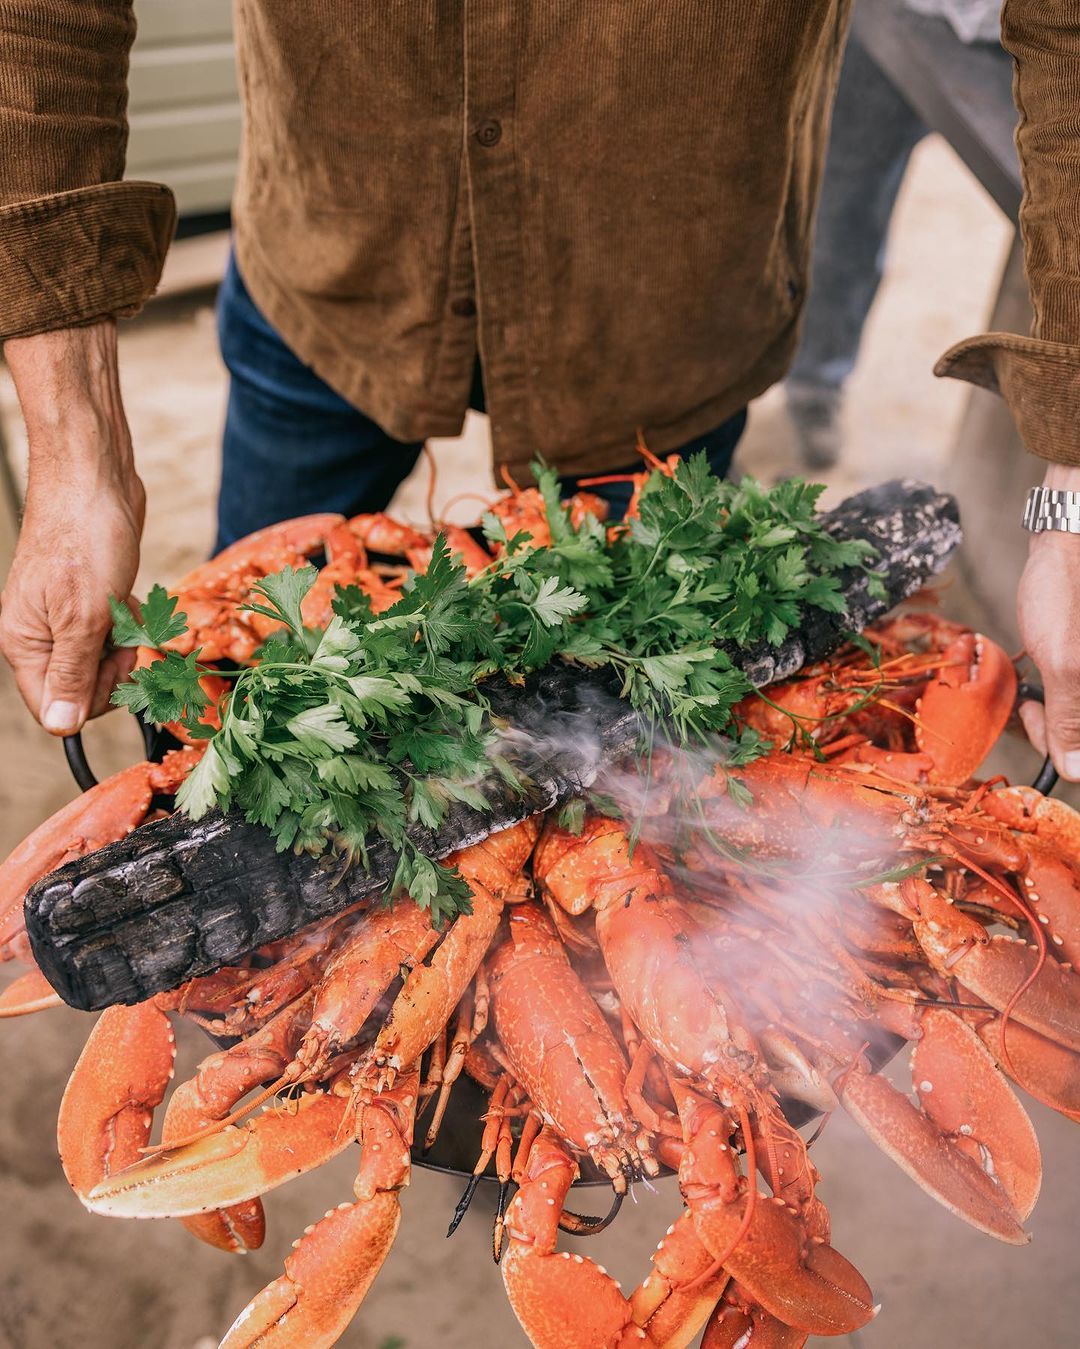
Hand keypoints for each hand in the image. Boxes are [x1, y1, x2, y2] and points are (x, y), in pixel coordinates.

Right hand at [0, 322, 144, 733]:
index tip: (114, 672)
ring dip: (125, 642)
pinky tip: (129, 596)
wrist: (94, 478)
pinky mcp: (89, 598)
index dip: (91, 700)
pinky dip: (128, 620)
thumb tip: (62, 726)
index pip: (54, 707)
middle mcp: (40, 634)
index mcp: (25, 643)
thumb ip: (72, 674)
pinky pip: (113, 631)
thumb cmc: (84, 538)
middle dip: (113, 669)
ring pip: (102, 660)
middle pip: (82, 687)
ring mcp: (65, 616)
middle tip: (124, 633)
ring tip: (125, 608)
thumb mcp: (84, 617)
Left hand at [1017, 462, 1079, 779]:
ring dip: (1055, 706)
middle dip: (1057, 725)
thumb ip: (1071, 717)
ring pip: (1077, 713)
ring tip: (1038, 678)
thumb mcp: (1066, 661)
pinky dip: (1060, 685)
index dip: (1067, 751)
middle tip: (1030, 703)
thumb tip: (1076, 771)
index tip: (1034, 722)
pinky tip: (1047, 663)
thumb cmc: (1070, 588)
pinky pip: (1075, 687)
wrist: (1072, 536)